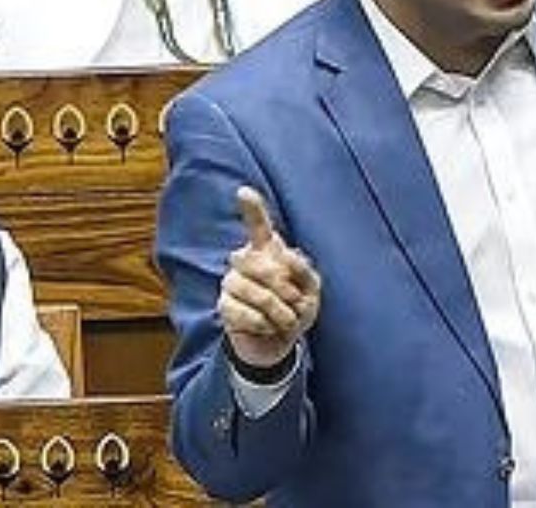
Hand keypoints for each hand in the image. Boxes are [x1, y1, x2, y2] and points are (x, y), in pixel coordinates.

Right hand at [218, 186, 322, 370]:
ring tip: (285, 319)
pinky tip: (268, 327)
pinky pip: (245, 313)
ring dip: (279, 312)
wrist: (279, 342)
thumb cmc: (297, 309)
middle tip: (296, 303)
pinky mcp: (224, 306)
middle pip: (259, 264)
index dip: (252, 209)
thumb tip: (287, 255)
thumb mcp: (311, 290)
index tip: (243, 192)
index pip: (257, 225)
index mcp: (267, 251)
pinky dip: (265, 325)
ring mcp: (231, 282)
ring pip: (255, 293)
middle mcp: (244, 261)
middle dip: (285, 288)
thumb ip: (304, 271)